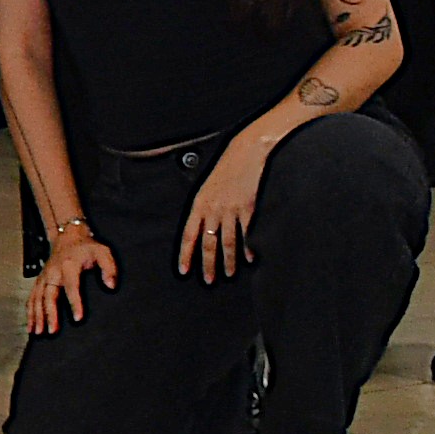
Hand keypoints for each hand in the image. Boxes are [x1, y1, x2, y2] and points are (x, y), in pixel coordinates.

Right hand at [30, 221, 116, 335]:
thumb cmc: (86, 247)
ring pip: (37, 298)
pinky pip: (32, 297)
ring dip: (36, 315)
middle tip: (52, 330)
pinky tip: (31, 324)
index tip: (78, 318)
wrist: (67, 235)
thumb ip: (109, 268)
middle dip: (49, 314)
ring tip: (38, 332)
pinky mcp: (39, 280)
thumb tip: (111, 285)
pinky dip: (30, 311)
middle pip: (49, 295)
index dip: (75, 303)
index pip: (71, 287)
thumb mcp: (102, 252)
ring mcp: (44, 276)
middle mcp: (53, 272)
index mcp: (68, 266)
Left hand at [178, 130, 277, 279]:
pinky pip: (247, 233)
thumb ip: (203, 208)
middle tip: (208, 280)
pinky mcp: (249, 208)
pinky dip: (249, 248)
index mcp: (199, 204)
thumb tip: (201, 228)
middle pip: (208, 242)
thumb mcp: (206, 187)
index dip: (186, 254)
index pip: (188, 234)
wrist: (245, 153)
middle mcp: (213, 209)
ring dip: (228, 260)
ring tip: (229, 273)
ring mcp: (232, 209)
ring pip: (228, 241)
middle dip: (207, 264)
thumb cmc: (225, 170)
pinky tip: (250, 259)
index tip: (184, 270)